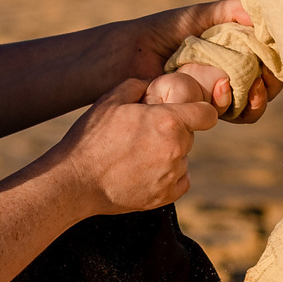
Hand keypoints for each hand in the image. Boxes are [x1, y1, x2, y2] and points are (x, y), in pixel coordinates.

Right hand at [43, 79, 216, 214]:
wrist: (74, 181)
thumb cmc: (91, 138)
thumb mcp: (110, 101)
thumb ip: (138, 86)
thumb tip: (152, 85)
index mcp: (168, 121)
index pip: (207, 114)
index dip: (199, 111)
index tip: (188, 113)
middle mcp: (176, 149)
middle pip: (190, 136)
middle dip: (174, 132)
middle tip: (145, 135)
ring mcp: (171, 175)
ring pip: (183, 158)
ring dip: (169, 155)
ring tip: (137, 156)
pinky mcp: (164, 197)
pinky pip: (180, 181)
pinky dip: (169, 176)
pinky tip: (145, 172)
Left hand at [122, 0, 282, 121]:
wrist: (129, 55)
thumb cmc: (162, 32)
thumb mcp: (197, 17)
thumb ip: (227, 11)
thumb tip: (257, 12)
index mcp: (231, 52)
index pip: (265, 61)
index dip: (275, 60)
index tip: (277, 53)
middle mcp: (227, 76)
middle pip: (263, 87)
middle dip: (270, 84)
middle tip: (266, 76)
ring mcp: (214, 96)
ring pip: (249, 107)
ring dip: (257, 100)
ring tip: (253, 87)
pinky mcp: (200, 111)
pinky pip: (227, 114)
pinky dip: (233, 104)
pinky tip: (225, 87)